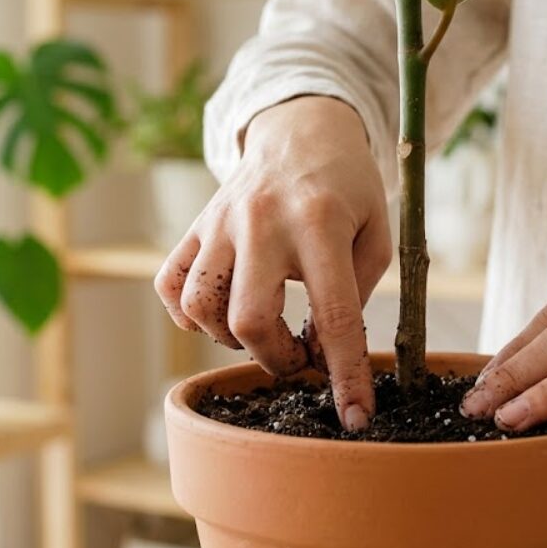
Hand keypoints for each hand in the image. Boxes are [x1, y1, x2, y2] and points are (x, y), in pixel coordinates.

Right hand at [154, 96, 391, 430]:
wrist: (302, 131)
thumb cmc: (349, 189)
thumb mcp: (376, 234)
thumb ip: (354, 294)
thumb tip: (321, 354)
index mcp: (320, 224)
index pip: (333, 315)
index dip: (346, 374)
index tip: (356, 416)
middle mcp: (262, 223)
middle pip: (250, 320)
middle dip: (277, 358)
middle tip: (300, 354)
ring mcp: (221, 223)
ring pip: (201, 308)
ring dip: (232, 338)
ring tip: (262, 326)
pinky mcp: (196, 226)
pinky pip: (170, 285)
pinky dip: (189, 314)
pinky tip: (220, 311)